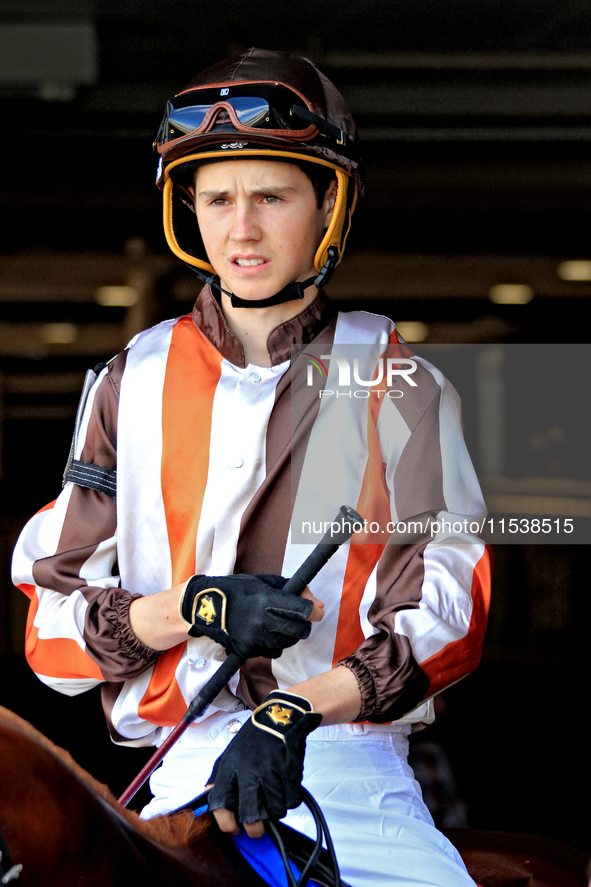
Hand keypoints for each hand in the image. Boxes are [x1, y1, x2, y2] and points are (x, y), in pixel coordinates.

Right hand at [179, 574, 322, 659]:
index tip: (315, 612)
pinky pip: (271, 652)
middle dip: (305, 626)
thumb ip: (294, 591)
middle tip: (301, 620)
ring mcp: (253, 637)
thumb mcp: (267, 582)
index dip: (313, 612)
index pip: (301, 610)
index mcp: (266, 599)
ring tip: (281, 625)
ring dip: (290, 636)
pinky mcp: (246, 650)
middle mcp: (260, 620)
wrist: (207, 607)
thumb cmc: (240, 590)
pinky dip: (274, 645)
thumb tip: (319, 605)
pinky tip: (267, 634)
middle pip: (298, 631)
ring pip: (287, 643)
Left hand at [206, 690, 320, 836]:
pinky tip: (285, 787)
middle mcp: (249, 772)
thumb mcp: (229, 754)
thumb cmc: (254, 739)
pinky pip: (292, 802)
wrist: (280, 718)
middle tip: (258, 827)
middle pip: (251, 817)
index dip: (226, 824)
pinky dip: (290, 799)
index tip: (233, 828)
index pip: (221, 805)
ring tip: (273, 797)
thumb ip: (218, 777)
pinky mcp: (290, 772)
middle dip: (255, 829)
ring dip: (275, 810)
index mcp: (230, 768)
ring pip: (275, 812)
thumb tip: (209, 796)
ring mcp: (271, 772)